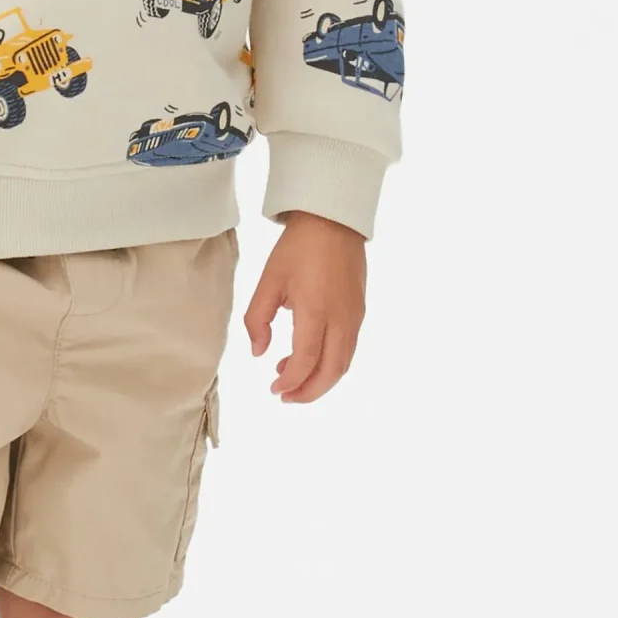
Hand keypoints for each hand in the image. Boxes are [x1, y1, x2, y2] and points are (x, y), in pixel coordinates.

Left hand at [241, 212, 365, 400]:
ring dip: (320, 379)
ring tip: (292, 378)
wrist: (333, 221)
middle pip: (331, 371)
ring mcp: (354, 316)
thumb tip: (259, 352)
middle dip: (309, 392)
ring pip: (343, 363)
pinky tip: (310, 356)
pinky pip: (348, 348)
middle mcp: (341, 318)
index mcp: (315, 310)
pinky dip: (331, 363)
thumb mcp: (268, 281)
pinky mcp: (359, 312)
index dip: (290, 381)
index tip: (274, 388)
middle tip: (285, 396)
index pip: (306, 360)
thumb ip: (258, 320)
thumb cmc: (297, 249)